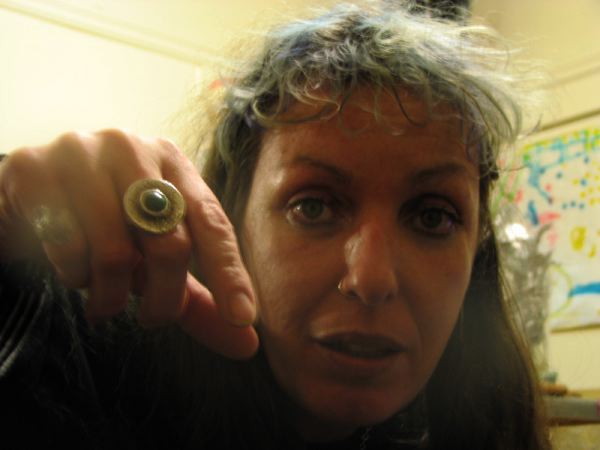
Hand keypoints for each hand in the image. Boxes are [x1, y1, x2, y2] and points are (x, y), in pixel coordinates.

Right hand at [0, 129, 257, 358]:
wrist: (33, 189)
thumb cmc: (109, 224)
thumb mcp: (155, 255)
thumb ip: (197, 297)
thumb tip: (247, 343)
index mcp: (173, 162)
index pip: (212, 222)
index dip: (230, 273)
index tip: (242, 318)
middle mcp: (133, 148)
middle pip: (169, 243)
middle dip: (165, 299)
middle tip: (154, 319)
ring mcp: (81, 154)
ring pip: (115, 253)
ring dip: (112, 295)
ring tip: (106, 298)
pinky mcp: (35, 170)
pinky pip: (66, 249)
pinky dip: (74, 276)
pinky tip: (73, 268)